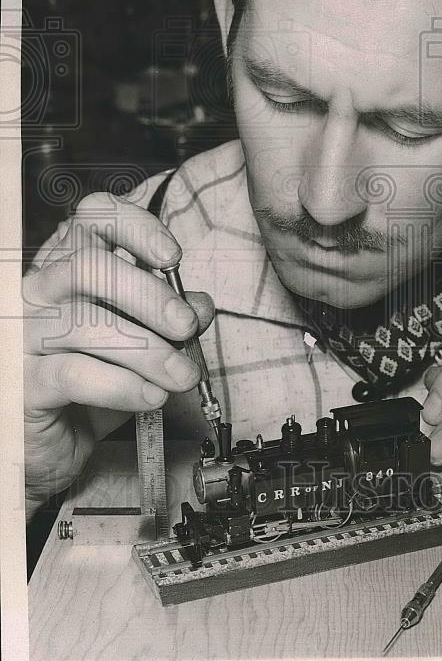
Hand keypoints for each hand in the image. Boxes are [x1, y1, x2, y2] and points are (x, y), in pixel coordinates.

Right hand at [23, 192, 214, 516]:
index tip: (172, 257)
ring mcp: (22, 333)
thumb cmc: (94, 380)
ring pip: (84, 322)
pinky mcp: (23, 381)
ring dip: (148, 351)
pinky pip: (74, 373)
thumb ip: (170, 318)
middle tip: (186, 326)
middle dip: (149, 295)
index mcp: (67, 263)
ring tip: (181, 375)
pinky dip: (123, 385)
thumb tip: (199, 305)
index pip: (93, 217)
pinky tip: (151, 396)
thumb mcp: (141, 342)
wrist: (52, 443)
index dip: (136, 227)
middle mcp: (37, 289)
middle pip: (88, 266)